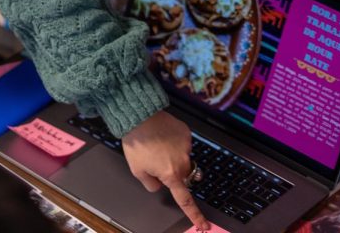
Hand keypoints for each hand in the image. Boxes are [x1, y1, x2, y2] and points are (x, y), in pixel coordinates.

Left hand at [122, 110, 209, 231]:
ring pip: (183, 159)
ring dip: (173, 156)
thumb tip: (159, 185)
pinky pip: (182, 143)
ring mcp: (187, 147)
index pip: (184, 199)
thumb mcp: (137, 169)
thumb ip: (150, 183)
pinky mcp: (187, 134)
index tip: (204, 224)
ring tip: (156, 144)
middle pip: (182, 175)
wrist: (139, 116)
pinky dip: (174, 142)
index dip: (194, 214)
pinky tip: (161, 135)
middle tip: (155, 160)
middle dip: (172, 172)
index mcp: (170, 174)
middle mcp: (182, 163)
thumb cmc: (136, 143)